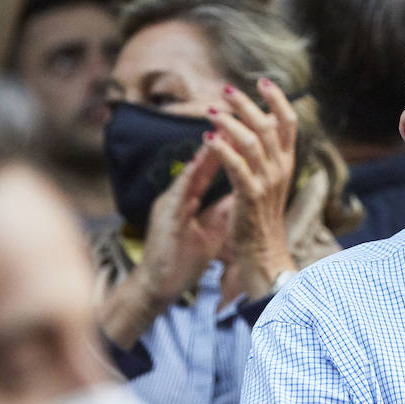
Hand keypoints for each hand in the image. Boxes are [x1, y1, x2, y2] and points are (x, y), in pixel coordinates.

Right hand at [133, 141, 231, 304]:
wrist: (158, 288)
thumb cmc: (182, 260)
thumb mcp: (210, 231)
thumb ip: (222, 209)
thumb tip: (241, 191)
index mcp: (189, 197)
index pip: (211, 166)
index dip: (228, 146)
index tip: (246, 127)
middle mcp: (178, 195)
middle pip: (200, 162)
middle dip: (218, 139)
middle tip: (236, 115)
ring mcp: (170, 204)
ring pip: (190, 172)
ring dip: (205, 152)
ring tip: (221, 130)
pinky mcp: (166, 219)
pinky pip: (179, 194)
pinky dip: (190, 177)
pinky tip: (199, 164)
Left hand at [204, 79, 297, 294]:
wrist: (264, 251)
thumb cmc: (262, 216)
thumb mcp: (269, 180)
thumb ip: (264, 154)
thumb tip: (253, 127)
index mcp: (286, 162)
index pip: (289, 123)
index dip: (278, 99)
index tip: (263, 81)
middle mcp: (280, 169)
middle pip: (268, 126)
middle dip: (246, 104)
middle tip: (226, 90)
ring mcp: (267, 182)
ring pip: (251, 142)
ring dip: (230, 123)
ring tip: (210, 111)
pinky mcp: (249, 196)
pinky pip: (236, 166)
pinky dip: (222, 149)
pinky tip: (207, 138)